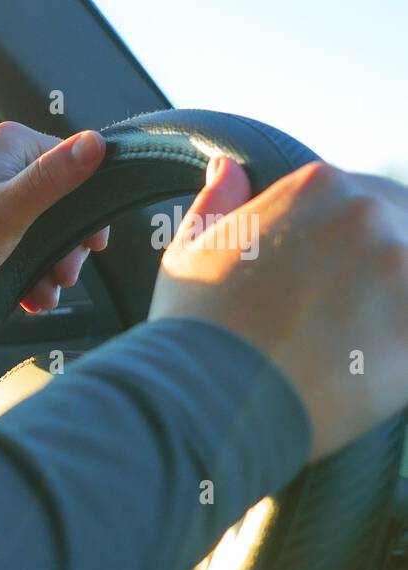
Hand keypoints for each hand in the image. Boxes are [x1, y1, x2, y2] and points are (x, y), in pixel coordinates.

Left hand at [0, 122, 108, 311]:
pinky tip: (31, 291)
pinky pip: (16, 231)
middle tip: (65, 276)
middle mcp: (0, 156)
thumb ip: (54, 177)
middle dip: (66, 244)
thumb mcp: (12, 210)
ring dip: (49, 260)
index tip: (93, 245)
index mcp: (12, 143)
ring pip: (39, 220)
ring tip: (47, 292)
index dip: (87, 209)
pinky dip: (27, 261)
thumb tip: (97, 142)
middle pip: (58, 197)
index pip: (73, 164)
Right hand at [151, 156, 407, 459]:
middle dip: (370, 270)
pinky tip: (367, 362)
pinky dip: (398, 346)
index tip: (318, 281)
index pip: (357, 201)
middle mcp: (367, 214)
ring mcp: (400, 267)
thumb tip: (228, 167)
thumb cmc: (192, 328)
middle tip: (332, 317)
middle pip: (395, 233)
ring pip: (407, 279)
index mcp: (317, 185)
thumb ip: (217, 202)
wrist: (206, 397)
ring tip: (346, 343)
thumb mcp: (188, 253)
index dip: (337, 245)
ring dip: (388, 304)